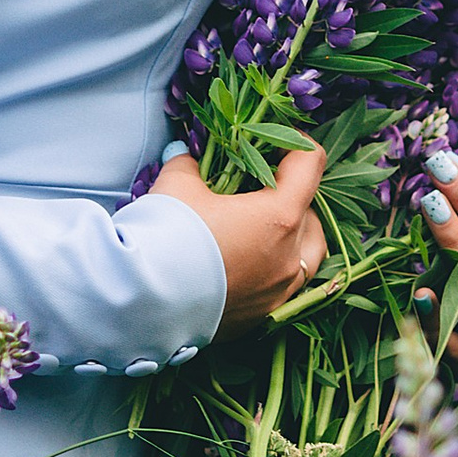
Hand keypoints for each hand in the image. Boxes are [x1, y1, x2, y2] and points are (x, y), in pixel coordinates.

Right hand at [154, 146, 327, 336]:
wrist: (145, 301)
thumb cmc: (168, 236)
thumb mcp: (177, 184)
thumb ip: (190, 164)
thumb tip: (188, 158)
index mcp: (279, 216)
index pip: (310, 165)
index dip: (297, 144)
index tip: (279, 140)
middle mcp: (288, 256)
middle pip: (312, 214)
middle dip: (293, 195)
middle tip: (262, 186)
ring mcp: (278, 291)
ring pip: (308, 256)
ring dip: (295, 236)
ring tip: (266, 227)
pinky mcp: (261, 316)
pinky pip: (284, 287)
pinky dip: (275, 269)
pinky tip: (247, 262)